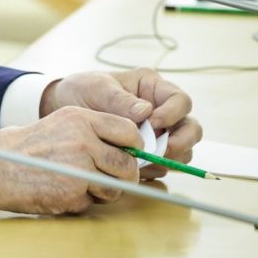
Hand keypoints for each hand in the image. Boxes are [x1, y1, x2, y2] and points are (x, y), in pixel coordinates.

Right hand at [0, 107, 142, 213]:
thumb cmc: (28, 147)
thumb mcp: (61, 125)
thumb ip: (93, 133)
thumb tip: (130, 151)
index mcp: (80, 118)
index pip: (128, 131)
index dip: (135, 147)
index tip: (129, 155)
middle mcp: (83, 140)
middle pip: (127, 164)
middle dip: (124, 176)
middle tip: (111, 179)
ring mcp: (79, 167)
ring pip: (116, 187)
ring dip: (104, 192)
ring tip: (80, 185)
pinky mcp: (73, 191)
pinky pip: (94, 202)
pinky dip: (83, 202)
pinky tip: (62, 191)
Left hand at [39, 68, 201, 179]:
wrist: (66, 110)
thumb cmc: (84, 90)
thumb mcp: (97, 88)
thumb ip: (120, 99)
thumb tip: (146, 111)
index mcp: (154, 88)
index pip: (181, 101)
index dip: (172, 114)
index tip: (153, 123)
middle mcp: (162, 111)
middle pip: (191, 129)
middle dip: (181, 142)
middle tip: (160, 151)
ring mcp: (158, 134)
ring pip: (182, 151)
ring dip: (169, 159)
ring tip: (144, 161)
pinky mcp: (149, 153)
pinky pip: (163, 166)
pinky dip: (153, 170)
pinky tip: (134, 169)